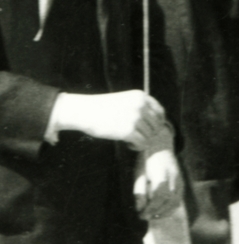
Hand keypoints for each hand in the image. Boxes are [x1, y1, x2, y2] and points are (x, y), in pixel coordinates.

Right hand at [54, 89, 168, 149]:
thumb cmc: (103, 108)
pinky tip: (128, 144)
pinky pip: (142, 144)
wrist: (84, 111)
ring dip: (142, 140)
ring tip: (130, 140)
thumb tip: (160, 123)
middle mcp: (140, 106)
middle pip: (156, 126)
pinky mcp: (129, 131)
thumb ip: (140, 107)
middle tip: (137, 136)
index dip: (157, 122)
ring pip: (150, 136)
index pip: (160, 112)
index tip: (149, 129)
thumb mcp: (124, 100)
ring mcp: (135, 118)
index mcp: (140, 96)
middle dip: (149, 133)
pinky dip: (137, 147)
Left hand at [135, 146, 181, 220]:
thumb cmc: (146, 159)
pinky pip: (178, 200)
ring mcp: (180, 180)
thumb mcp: (138, 171)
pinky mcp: (182, 184)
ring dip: (164, 213)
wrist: (161, 145)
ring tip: (151, 216)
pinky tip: (160, 211)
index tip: (141, 214)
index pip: (159, 194)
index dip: (151, 207)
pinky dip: (170, 209)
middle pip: (169, 201)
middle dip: (157, 212)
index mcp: (161, 171)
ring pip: (176, 203)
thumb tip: (140, 208)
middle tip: (144, 217)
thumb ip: (139, 190)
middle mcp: (174, 177)